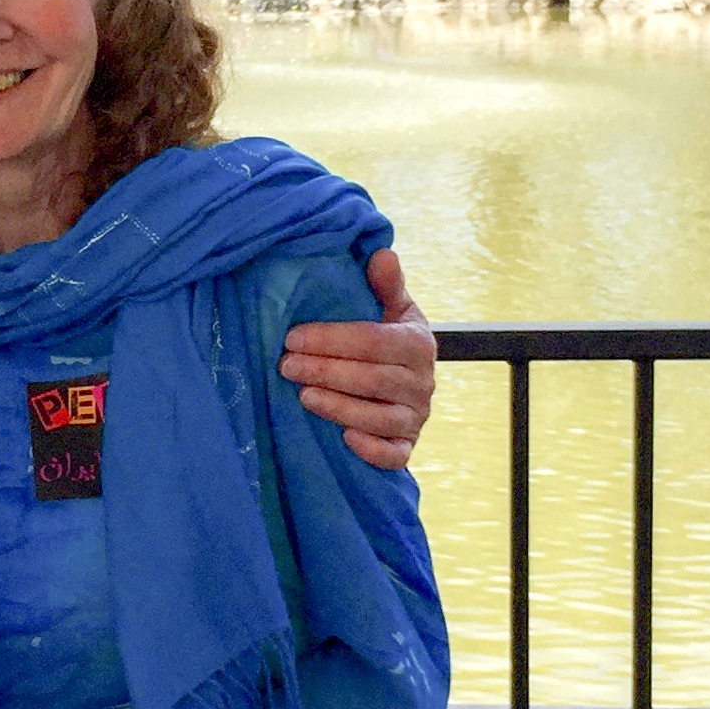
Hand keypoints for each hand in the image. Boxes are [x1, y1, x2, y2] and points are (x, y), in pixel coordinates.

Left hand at [280, 246, 436, 470]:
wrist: (406, 376)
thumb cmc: (386, 336)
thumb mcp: (389, 307)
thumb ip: (384, 284)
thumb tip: (382, 253)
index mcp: (418, 342)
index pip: (375, 340)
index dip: (333, 340)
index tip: (292, 337)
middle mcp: (424, 382)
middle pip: (374, 380)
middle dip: (326, 372)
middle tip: (285, 365)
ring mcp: (417, 417)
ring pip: (380, 418)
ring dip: (338, 407)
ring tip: (301, 395)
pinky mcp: (408, 445)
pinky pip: (395, 455)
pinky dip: (371, 450)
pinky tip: (343, 439)